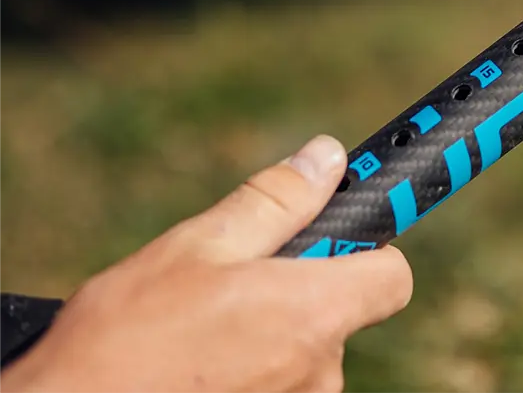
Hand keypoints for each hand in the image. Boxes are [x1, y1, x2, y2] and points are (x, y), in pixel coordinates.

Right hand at [0, 137, 411, 392]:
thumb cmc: (126, 336)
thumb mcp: (198, 246)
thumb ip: (276, 202)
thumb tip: (328, 158)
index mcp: (315, 312)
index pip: (392, 276)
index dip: (368, 250)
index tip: (338, 235)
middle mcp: (319, 371)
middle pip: (339, 313)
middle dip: (298, 292)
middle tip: (232, 284)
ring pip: (301, 354)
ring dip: (267, 336)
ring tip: (199, 331)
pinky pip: (276, 386)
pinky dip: (248, 372)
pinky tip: (196, 366)